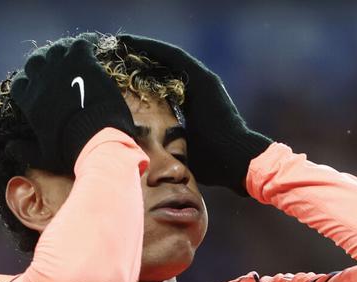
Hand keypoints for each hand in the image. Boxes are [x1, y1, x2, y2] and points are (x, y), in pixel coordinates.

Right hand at [8, 36, 137, 174]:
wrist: (98, 138)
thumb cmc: (71, 150)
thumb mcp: (44, 156)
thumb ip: (25, 151)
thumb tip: (8, 149)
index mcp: (30, 101)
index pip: (19, 83)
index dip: (28, 82)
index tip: (38, 86)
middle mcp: (40, 80)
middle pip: (34, 62)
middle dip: (43, 64)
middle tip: (57, 69)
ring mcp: (60, 67)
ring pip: (55, 49)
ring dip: (62, 51)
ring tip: (73, 57)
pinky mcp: (81, 61)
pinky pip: (81, 43)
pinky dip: (87, 42)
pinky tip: (93, 44)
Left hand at [118, 35, 272, 194]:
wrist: (239, 161)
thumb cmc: (214, 164)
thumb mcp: (183, 152)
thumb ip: (168, 146)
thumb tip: (144, 154)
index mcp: (193, 106)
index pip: (164, 85)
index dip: (143, 78)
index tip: (120, 74)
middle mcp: (199, 90)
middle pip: (165, 68)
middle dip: (141, 60)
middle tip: (116, 53)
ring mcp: (204, 82)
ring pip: (168, 58)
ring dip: (144, 49)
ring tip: (121, 42)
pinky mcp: (204, 80)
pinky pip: (174, 57)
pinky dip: (154, 49)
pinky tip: (133, 42)